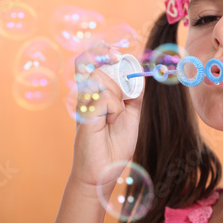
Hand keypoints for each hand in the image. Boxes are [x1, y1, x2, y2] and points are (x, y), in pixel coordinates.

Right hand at [70, 42, 143, 190]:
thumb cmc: (115, 145)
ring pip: (100, 76)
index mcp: (94, 93)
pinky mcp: (84, 113)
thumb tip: (139, 73)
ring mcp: (83, 103)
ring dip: (117, 92)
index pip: (89, 61)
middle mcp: (85, 95)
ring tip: (115, 114)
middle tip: (116, 56)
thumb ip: (133, 94)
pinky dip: (115, 107)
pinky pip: (105, 96)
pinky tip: (110, 121)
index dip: (101, 50)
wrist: (105, 172)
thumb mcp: (130, 114)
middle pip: (90, 60)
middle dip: (104, 53)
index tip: (116, 52)